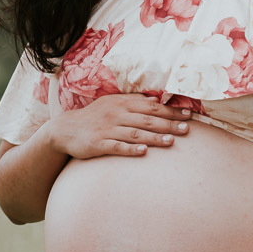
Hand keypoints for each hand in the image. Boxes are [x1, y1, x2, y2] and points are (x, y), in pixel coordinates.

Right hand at [50, 94, 190, 159]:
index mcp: (122, 103)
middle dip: (168, 123)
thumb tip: (156, 99)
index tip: (188, 114)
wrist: (65, 129)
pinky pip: (116, 147)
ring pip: (135, 133)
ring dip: (154, 137)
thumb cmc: (94, 117)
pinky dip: (130, 149)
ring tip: (171, 141)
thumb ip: (133, 101)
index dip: (170, 110)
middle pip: (147, 119)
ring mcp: (107, 129)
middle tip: (187, 129)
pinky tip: (143, 152)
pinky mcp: (98, 144)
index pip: (151, 106)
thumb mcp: (112, 104)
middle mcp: (116, 114)